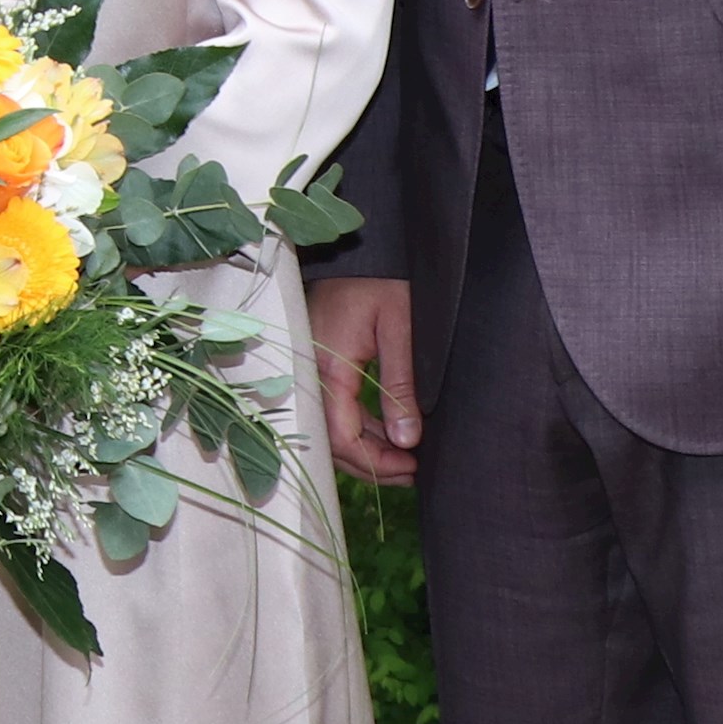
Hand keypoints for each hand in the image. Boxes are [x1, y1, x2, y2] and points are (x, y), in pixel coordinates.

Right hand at [309, 274, 420, 485]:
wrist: (362, 250)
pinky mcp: (317, 364)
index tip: (412, 468)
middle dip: (371, 464)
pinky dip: (359, 427)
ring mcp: (310, 369)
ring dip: (365, 449)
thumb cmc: (382, 282)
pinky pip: (332, 408)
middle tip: (412, 473)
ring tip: (405, 460)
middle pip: (331, 439)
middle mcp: (310, 372)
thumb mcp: (400, 330)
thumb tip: (406, 440)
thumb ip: (400, 385)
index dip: (375, 462)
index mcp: (328, 366)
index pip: (341, 435)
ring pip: (330, 427)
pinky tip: (387, 433)